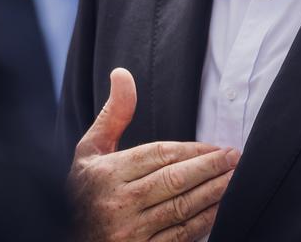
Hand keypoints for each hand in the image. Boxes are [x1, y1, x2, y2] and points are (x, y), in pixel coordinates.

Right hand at [69, 68, 237, 241]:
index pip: (158, 156)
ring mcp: (130, 232)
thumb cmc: (82, 190)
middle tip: (234, 158)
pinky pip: (179, 237)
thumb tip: (122, 74)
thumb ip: (113, 114)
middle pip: (174, 181)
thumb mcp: (90, 150)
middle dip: (209, 168)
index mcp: (106, 173)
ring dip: (213, 193)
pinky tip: (218, 209)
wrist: (65, 237)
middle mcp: (118, 203)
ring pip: (181, 209)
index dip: (191, 150)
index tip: (216, 146)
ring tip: (234, 179)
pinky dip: (203, 222)